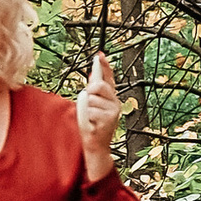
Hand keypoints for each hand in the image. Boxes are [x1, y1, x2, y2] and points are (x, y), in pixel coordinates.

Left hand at [78, 53, 122, 180]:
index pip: (108, 77)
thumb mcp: (89, 105)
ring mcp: (114, 110)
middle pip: (98, 85)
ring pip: (92, 99)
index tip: (99, 55)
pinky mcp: (111, 118)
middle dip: (89, 92)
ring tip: (91, 118)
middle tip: (88, 102)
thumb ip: (92, 91)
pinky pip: (91, 110)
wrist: (95, 145)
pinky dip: (87, 117)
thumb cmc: (91, 124)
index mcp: (109, 96)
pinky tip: (93, 123)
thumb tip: (92, 75)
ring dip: (86, 108)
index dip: (104, 66)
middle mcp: (115, 101)